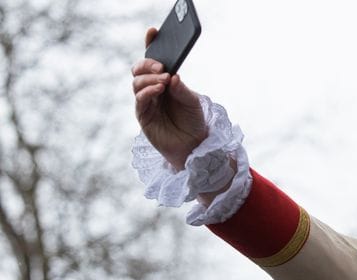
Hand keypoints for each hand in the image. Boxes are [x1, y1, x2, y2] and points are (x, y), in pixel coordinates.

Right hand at [132, 28, 206, 169]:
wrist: (193, 145)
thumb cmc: (193, 121)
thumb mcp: (192, 101)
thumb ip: (182, 89)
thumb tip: (173, 76)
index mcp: (164, 80)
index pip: (154, 60)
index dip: (151, 45)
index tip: (153, 31)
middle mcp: (153, 89)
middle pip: (139, 69)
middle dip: (147, 63)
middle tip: (161, 65)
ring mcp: (146, 102)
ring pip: (137, 83)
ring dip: (149, 78)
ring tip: (163, 80)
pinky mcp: (144, 116)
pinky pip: (140, 100)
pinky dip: (148, 92)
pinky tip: (158, 89)